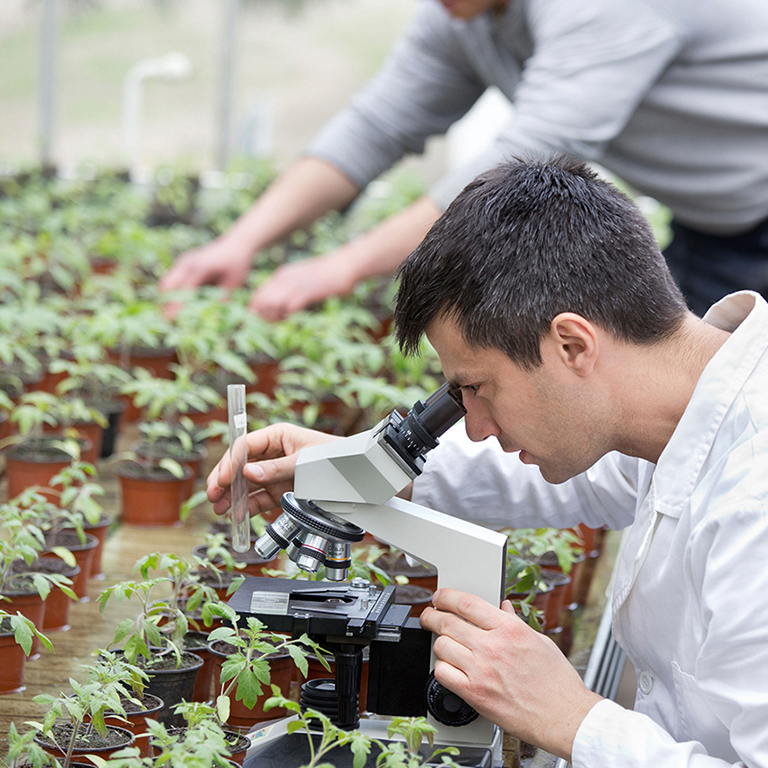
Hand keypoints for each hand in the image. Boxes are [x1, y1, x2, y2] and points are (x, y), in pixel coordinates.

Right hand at [159, 237, 253, 317]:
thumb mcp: (234, 283)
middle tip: (165, 322)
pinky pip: (172, 280)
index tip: (171, 321)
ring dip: (165, 298)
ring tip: (168, 316)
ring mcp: (183, 262)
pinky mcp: (183, 264)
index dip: (176, 306)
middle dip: (164, 304)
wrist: (236, 243)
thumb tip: (214, 319)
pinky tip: (175, 306)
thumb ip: (223, 299)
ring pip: (166, 282)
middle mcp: (187, 263)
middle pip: (167, 285)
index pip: (184, 290)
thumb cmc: (237, 264)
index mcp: (200, 268)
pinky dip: (171, 292)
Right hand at [206, 423, 340, 516]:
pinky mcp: (279, 490)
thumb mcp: (303, 462)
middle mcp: (272, 454)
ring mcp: (273, 473)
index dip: (231, 462)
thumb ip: (276, 469)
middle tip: (213, 495)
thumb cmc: (332, 458)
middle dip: (224, 480)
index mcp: (277, 436)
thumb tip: (248, 472)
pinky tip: (236, 515)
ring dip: (231, 496)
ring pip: (245, 484)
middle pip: (240, 466)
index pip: (245, 446)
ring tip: (219, 509)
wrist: (354, 475)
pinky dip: (246, 507)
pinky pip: (258, 498)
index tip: (222, 478)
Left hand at [248, 253, 356, 320]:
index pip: (259, 293)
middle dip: (263, 315)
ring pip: (273, 303)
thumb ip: (289, 287)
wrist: (343, 265)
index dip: (258, 309)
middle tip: (272, 323)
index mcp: (282, 275)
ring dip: (274, 317)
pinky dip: (288, 315)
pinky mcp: (308, 292)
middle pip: (263, 300)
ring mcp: (296, 285)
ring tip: (281, 322)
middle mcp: (285, 279)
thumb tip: (281, 304)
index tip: (264, 319)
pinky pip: (290, 307)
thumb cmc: (325, 274)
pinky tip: (292, 318)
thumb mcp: (301, 277)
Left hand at [420, 589, 601, 760]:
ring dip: (440, 643)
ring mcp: (481, 671)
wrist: (564, 717)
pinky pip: (443, 674)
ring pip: (441, 646)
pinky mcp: (474, 694)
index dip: (447, 596)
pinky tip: (450, 667)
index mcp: (509, 629)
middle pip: (447, 622)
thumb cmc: (557, 682)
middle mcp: (492, 647)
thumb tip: (503, 607)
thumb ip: (515, 622)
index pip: (466, 603)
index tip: (440, 597)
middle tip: (429, 616)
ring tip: (445, 644)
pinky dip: (442, 668)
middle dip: (432, 616)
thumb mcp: (540, 641)